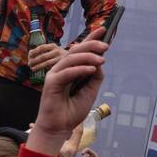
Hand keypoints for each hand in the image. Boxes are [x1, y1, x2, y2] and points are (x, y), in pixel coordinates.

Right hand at [27, 27, 107, 156]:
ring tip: (101, 60)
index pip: (80, 51)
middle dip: (91, 45)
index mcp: (70, 70)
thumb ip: (95, 77)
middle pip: (75, 51)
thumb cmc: (72, 110)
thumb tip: (99, 63)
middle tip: (105, 46)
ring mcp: (55, 75)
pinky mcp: (51, 83)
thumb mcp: (90, 91)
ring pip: (71, 59)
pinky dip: (79, 69)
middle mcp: (61, 69)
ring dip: (88, 57)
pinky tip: (91, 70)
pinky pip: (67, 72)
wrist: (60, 127)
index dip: (90, 39)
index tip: (103, 29)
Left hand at [27, 42, 63, 71]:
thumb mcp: (51, 51)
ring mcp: (60, 58)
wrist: (74, 59)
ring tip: (32, 69)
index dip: (33, 52)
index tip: (29, 57)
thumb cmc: (57, 56)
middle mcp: (57, 51)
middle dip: (34, 61)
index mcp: (53, 46)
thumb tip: (29, 54)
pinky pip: (51, 68)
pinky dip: (44, 69)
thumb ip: (42, 52)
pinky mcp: (62, 65)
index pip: (40, 48)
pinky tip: (40, 71)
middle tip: (29, 64)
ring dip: (37, 66)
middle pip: (42, 56)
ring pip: (46, 63)